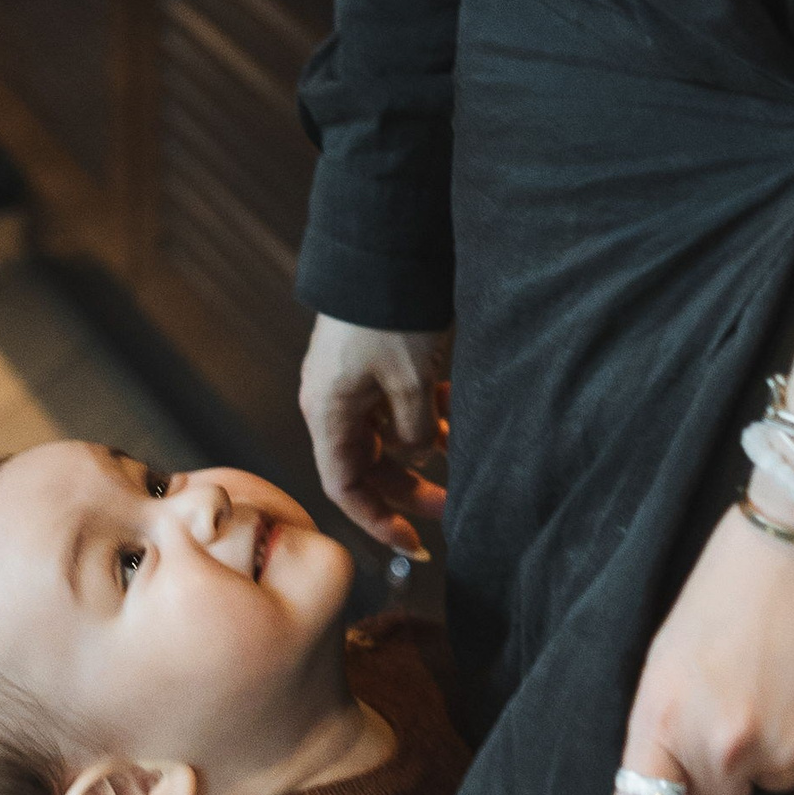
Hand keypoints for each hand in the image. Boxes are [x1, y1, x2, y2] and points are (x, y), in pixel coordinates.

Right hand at [299, 315, 450, 556]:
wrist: (382, 251)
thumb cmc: (387, 315)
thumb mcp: (409, 382)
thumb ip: (415, 430)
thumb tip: (419, 455)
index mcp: (328, 415)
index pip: (345, 489)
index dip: (378, 522)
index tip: (415, 543)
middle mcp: (333, 405)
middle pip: (370, 466)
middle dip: (411, 489)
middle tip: (456, 504)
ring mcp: (352, 384)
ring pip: (388, 437)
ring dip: (424, 450)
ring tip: (465, 454)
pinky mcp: (371, 365)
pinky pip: (396, 406)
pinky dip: (426, 417)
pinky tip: (456, 415)